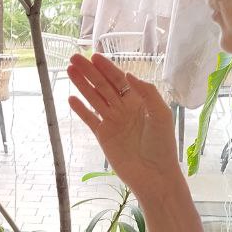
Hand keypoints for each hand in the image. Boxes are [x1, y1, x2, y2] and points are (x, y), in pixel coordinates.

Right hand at [67, 53, 181, 201]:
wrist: (154, 175)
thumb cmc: (162, 145)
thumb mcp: (160, 114)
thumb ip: (147, 92)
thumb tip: (128, 74)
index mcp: (138, 101)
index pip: (119, 80)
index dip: (106, 67)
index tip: (94, 56)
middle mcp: (123, 108)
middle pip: (102, 85)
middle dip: (89, 71)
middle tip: (74, 57)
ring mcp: (112, 122)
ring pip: (94, 98)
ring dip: (81, 85)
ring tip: (69, 70)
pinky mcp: (103, 136)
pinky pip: (89, 119)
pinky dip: (80, 109)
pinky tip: (71, 98)